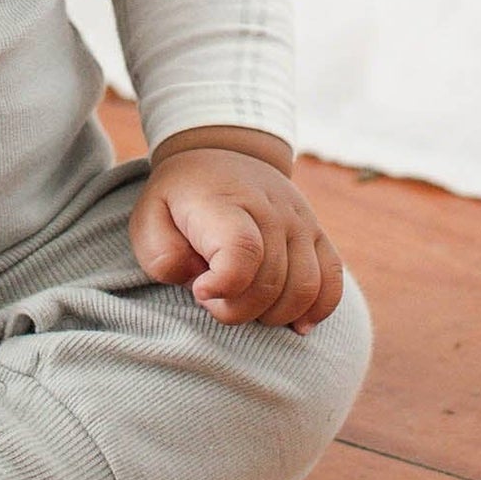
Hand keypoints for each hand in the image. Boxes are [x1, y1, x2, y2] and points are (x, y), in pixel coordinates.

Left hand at [129, 147, 344, 332]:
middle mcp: (270, 210)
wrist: (217, 155)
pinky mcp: (317, 233)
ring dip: (273, 315)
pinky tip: (295, 324)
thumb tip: (198, 283)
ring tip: (244, 306)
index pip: (242, 252)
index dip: (224, 286)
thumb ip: (161, 255)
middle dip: (239, 310)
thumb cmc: (178, 201)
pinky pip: (332, 281)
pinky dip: (317, 309)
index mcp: (223, 204)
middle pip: (272, 281)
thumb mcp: (148, 219)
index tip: (200, 292)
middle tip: (213, 303)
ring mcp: (299, 221)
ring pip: (305, 288)